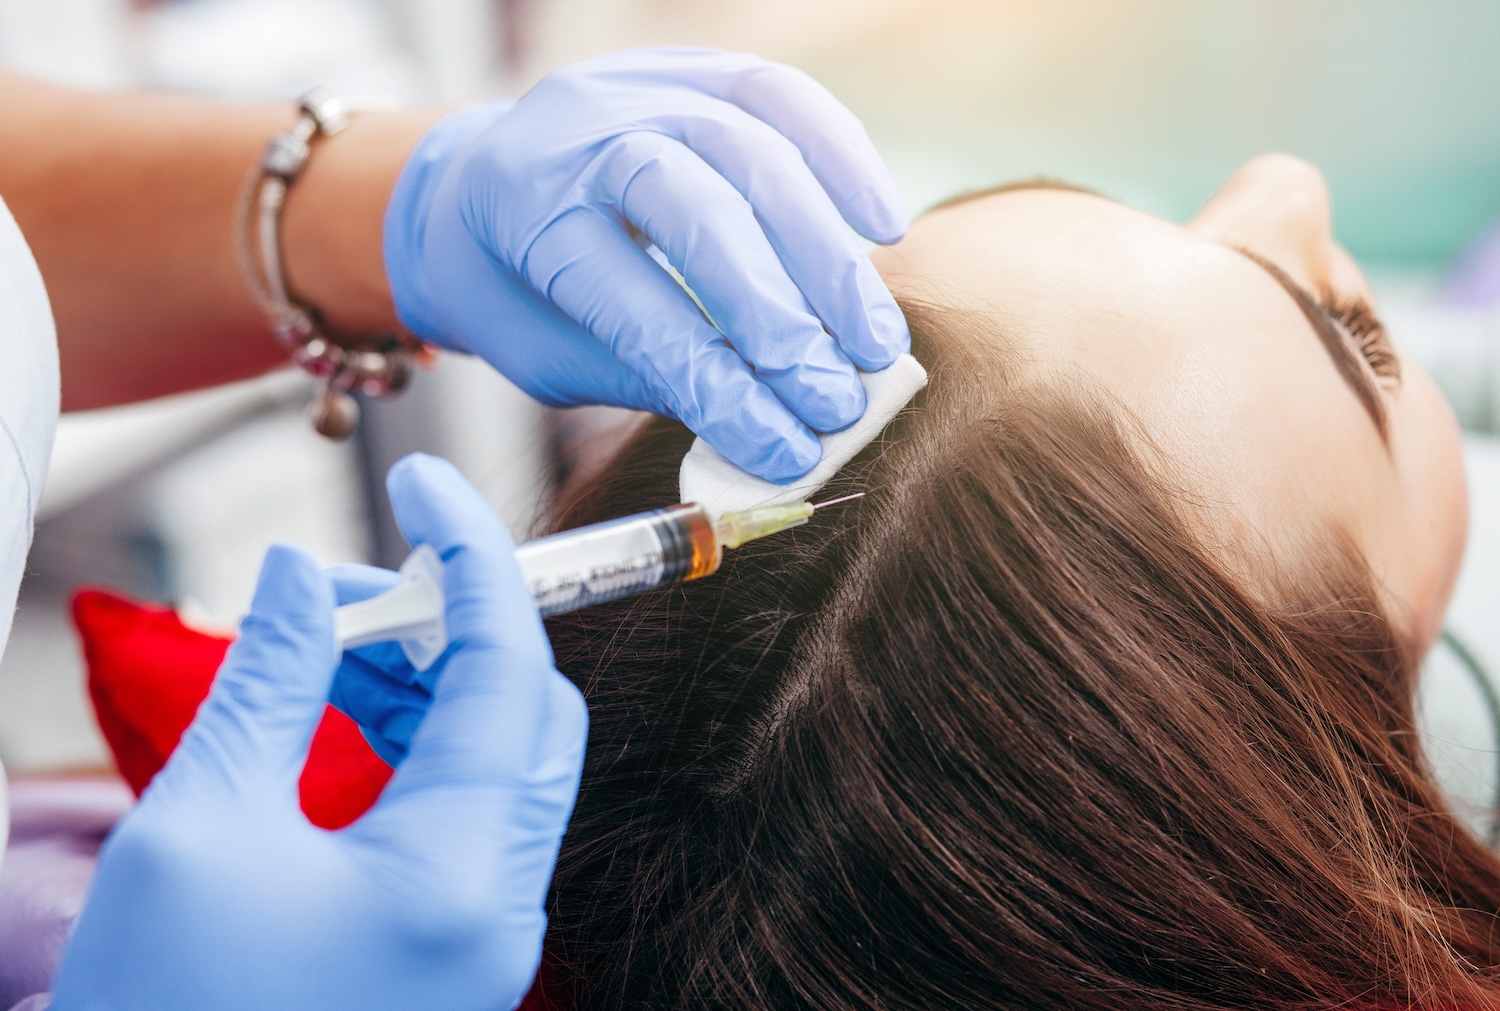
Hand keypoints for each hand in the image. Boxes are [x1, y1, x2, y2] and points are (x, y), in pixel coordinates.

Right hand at [50, 454, 586, 1010]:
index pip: (510, 667)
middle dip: (451, 623)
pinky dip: (412, 747)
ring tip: (326, 645)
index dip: (470, 554)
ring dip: (427, 683)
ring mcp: (483, 933)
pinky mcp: (449, 949)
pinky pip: (461, 815)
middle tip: (351, 588)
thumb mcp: (198, 829)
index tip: (420, 479)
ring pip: (496, 760)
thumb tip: (301, 571)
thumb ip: (266, 679)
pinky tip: (336, 716)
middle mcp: (500, 904)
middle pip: (525, 711)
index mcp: (460, 873)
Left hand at [384, 47, 910, 481]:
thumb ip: (649, 376)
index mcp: (525, 215)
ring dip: (826, 257)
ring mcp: (640, 88)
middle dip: (780, 316)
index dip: (716, 381)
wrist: (475, 187)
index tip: (780, 446)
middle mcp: (579, 135)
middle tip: (836, 399)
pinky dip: (843, 160)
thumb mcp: (552, 353)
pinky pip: (783, 96)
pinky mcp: (694, 69)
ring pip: (753, 151)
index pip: (633, 305)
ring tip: (872, 343)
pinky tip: (880, 230)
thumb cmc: (515, 288)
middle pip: (698, 210)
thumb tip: (769, 424)